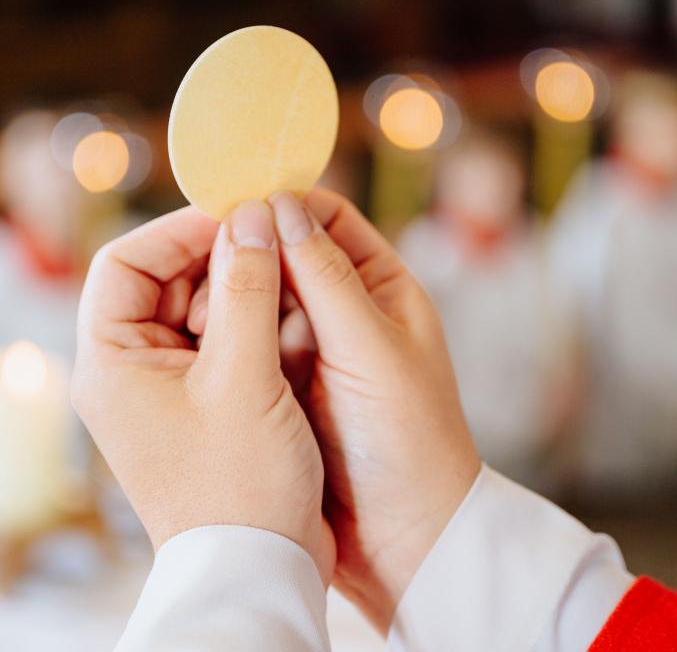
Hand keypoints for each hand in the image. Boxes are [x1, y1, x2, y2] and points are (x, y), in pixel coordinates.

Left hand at [72, 202, 334, 582]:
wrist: (260, 565)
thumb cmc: (241, 484)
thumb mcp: (245, 377)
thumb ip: (247, 290)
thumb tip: (251, 217)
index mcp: (114, 362)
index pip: (127, 263)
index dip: (178, 230)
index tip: (236, 215)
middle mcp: (132, 370)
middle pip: (164, 280)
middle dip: (216, 256)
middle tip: (270, 241)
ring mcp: (169, 386)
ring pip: (198, 307)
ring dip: (240, 288)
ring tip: (284, 283)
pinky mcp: (204, 400)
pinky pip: (222, 339)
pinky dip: (252, 322)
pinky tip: (288, 323)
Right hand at [189, 191, 480, 630]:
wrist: (404, 536)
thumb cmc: (408, 438)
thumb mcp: (371, 349)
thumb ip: (326, 278)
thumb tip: (283, 204)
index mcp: (383, 288)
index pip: (329, 220)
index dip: (284, 205)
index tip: (234, 203)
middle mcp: (347, 311)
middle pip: (288, 256)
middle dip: (251, 256)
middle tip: (209, 267)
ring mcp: (313, 348)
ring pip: (262, 299)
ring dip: (236, 300)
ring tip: (206, 315)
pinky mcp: (287, 383)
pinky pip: (251, 343)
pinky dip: (231, 338)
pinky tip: (208, 344)